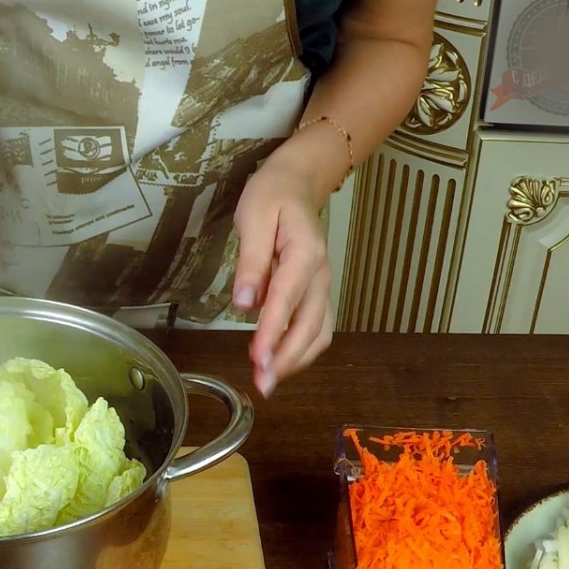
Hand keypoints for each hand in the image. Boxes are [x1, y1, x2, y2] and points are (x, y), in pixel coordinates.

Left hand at [231, 163, 333, 398]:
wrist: (298, 183)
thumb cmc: (271, 196)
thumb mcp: (252, 217)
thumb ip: (250, 262)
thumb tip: (244, 304)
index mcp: (304, 254)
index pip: (286, 301)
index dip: (273, 334)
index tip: (258, 360)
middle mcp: (322, 276)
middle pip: (309, 326)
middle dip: (286, 359)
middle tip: (261, 384)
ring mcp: (324, 286)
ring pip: (319, 333)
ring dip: (296, 361)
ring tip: (268, 380)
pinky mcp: (319, 294)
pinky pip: (318, 329)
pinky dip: (302, 350)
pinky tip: (280, 362)